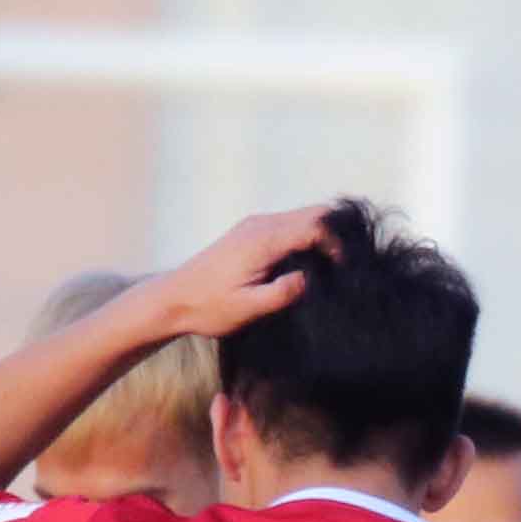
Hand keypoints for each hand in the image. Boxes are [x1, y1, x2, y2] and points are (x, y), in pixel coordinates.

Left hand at [149, 208, 333, 339]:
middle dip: (335, 233)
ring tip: (331, 265)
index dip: (337, 243)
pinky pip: (289, 224)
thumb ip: (281, 294)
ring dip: (321, 234)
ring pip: (302, 216)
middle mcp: (260, 224)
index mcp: (263, 240)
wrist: (174, 298)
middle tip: (345, 265)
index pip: (314, 225)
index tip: (346, 268)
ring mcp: (255, 224)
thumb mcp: (247, 308)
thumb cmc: (208, 307)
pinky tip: (308, 262)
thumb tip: (308, 279)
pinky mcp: (251, 231)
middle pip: (313, 213)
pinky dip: (306, 235)